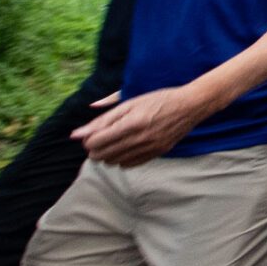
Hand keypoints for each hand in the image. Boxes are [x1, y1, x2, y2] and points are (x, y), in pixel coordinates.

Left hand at [73, 86, 213, 166]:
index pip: (95, 142)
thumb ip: (102, 120)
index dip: (89, 139)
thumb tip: (76, 135)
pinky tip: (126, 148)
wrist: (190, 106)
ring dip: (107, 154)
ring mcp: (149, 148)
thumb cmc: (158, 100)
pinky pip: (129, 165)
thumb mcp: (129, 104)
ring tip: (114, 142)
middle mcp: (139, 138)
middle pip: (101, 155)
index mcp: (130, 123)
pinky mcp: (156, 154)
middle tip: (100, 138)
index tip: (93, 133)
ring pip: (113, 162)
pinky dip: (122, 159)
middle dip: (95, 148)